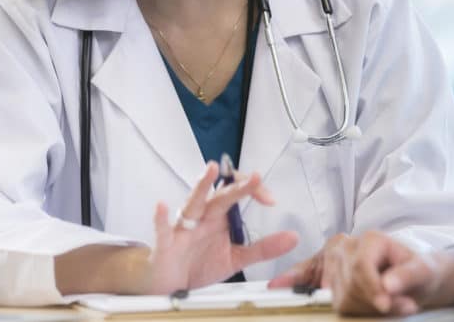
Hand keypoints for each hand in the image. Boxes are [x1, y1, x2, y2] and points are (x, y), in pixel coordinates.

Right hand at [143, 161, 298, 292]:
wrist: (170, 283)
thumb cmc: (199, 263)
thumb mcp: (236, 258)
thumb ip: (263, 248)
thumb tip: (292, 237)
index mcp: (219, 217)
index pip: (237, 193)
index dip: (253, 191)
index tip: (270, 199)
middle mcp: (202, 216)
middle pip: (220, 195)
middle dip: (236, 186)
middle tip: (254, 177)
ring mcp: (183, 227)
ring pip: (193, 202)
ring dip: (201, 186)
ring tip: (209, 170)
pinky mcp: (166, 242)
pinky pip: (162, 228)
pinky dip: (160, 218)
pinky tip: (162, 206)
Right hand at [269, 231, 453, 315]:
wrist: (416, 277)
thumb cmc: (420, 271)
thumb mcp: (425, 270)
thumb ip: (409, 275)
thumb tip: (389, 285)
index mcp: (370, 239)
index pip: (361, 266)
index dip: (373, 288)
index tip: (384, 303)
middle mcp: (347, 246)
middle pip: (348, 284)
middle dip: (371, 302)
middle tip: (395, 307)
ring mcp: (333, 258)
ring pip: (337, 295)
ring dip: (360, 308)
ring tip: (387, 307)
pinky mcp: (325, 270)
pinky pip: (305, 275)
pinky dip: (293, 280)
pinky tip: (277, 285)